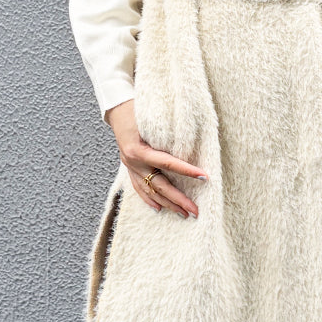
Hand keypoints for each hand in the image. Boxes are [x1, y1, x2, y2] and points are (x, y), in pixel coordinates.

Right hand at [104, 99, 206, 219]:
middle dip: (179, 199)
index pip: (168, 163)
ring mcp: (130, 167)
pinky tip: (159, 208)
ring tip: (184, 213)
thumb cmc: (137, 109)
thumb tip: (193, 140)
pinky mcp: (129, 168)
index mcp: (138, 150)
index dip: (187, 171)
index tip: (204, 177)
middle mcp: (133, 162)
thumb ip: (169, 131)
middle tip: (195, 210)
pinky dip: (149, 199)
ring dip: (168, 204)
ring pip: (150, 191)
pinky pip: (139, 188)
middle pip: (160, 185)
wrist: (116, 108)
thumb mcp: (154, 118)